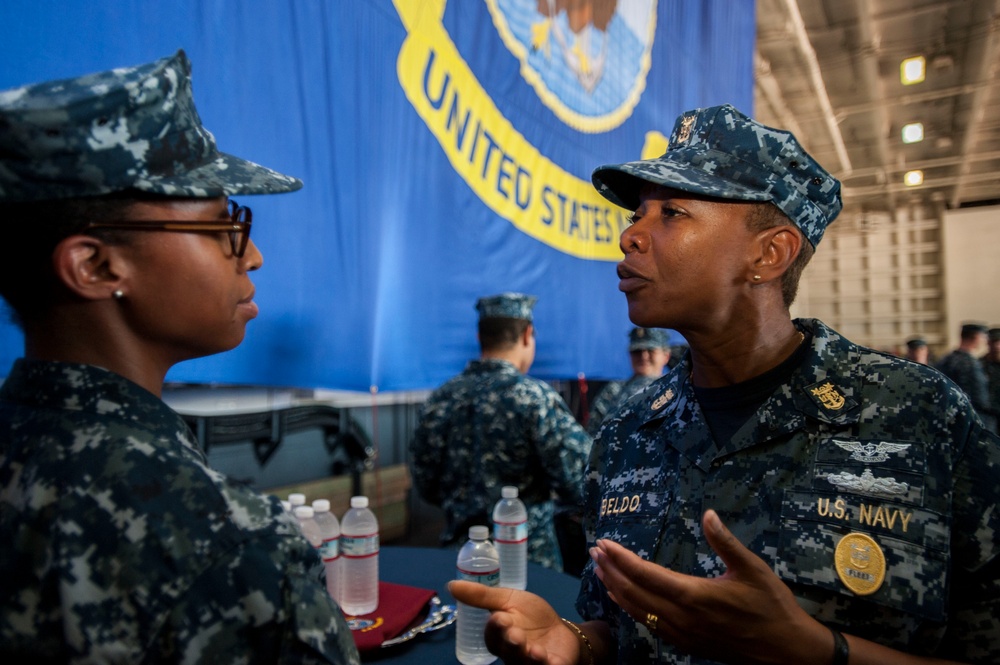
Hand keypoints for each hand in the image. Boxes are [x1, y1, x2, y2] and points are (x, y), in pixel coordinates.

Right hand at [447, 581, 582, 664]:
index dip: (495, 628)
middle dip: (511, 643)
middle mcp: (513, 654)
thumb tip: (451, 584)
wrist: (559, 630)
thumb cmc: (529, 616)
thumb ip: (481, 596)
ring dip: (529, 656)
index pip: (492, 636)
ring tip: (535, 650)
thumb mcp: (507, 600)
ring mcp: (532, 663)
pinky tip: (549, 658)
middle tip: (516, 634)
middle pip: (508, 652)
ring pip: (526, 664)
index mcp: (499, 638)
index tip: (499, 617)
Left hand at [590, 509, 823, 663]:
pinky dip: (630, 609)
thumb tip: (707, 513)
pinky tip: (623, 599)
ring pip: (637, 611)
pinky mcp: (686, 644)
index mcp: (694, 596)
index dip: (620, 558)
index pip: (645, 574)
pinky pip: (649, 625)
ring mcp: (682, 634)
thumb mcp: (753, 568)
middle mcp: (682, 617)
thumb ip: (725, 542)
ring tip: (600, 570)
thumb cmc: (772, 607)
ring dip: (615, 589)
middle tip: (595, 551)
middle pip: (633, 593)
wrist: (787, 652)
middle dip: (610, 570)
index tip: (604, 543)